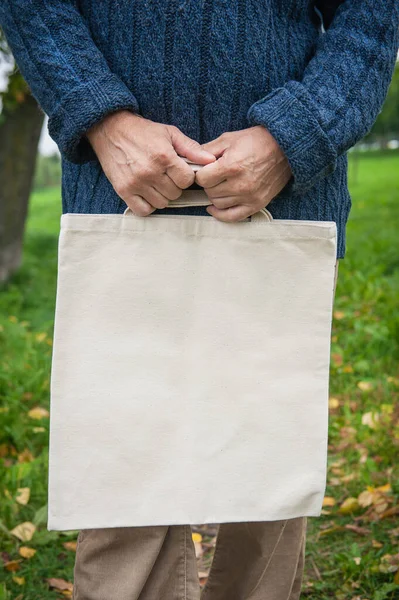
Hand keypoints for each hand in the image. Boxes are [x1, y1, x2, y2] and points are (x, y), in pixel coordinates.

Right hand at [86, 110, 215, 215]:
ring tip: (156, 183)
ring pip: (161, 204)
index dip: (185, 177)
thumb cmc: (142, 131)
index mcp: (164, 157)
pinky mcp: (123, 191)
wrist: (110, 129)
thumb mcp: (170, 133)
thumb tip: (211, 161)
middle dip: (174, 186)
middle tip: (166, 175)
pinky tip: (147, 194)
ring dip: (162, 196)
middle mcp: (150, 172)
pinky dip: (148, 205)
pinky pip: (143, 210)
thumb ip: (191, 149)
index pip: (186, 181)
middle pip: (175, 194)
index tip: (179, 171)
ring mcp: (136, 183)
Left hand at [195, 126, 291, 221]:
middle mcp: (240, 185)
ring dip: (215, 195)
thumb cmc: (257, 141)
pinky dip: (220, 214)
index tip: (205, 170)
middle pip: (209, 192)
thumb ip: (207, 150)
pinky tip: (214, 207)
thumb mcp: (229, 138)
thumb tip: (191, 160)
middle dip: (209, 183)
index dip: (201, 174)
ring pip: (218, 204)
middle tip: (215, 176)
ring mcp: (249, 197)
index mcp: (232, 166)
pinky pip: (232, 217)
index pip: (202, 179)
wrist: (285, 148)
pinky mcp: (256, 204)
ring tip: (221, 184)